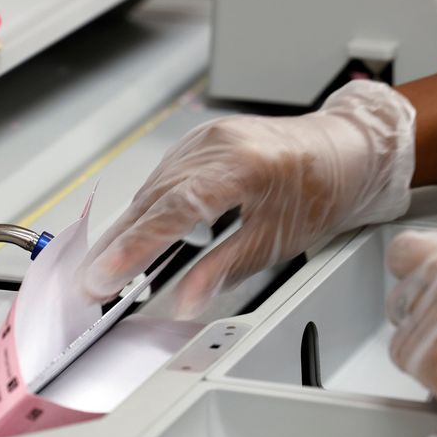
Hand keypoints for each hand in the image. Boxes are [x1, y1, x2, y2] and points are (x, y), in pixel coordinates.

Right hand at [82, 80, 415, 317]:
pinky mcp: (203, 140)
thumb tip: (186, 299)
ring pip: (153, 186)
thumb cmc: (322, 191)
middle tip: (90, 282)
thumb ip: (224, 269)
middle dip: (118, 244)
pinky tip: (136, 230)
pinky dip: (148, 207)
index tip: (104, 278)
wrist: (346, 152)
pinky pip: (165, 175)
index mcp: (242, 167)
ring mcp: (207, 138)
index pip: (173, 212)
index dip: (133, 249)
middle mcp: (218, 145)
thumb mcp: (277, 241)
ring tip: (105, 265)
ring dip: (128, 227)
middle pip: (153, 199)